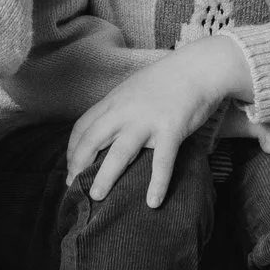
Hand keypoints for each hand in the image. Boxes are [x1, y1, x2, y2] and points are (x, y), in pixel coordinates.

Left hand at [67, 42, 243, 207]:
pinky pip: (162, 161)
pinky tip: (153, 202)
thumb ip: (118, 108)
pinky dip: (157, 183)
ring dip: (105, 176)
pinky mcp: (171, 129)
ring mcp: (147, 120)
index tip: (70, 167)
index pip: (83, 126)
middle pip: (93, 140)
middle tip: (72, 186)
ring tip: (96, 196)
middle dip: (78, 164)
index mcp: (114, 101)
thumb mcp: (133, 89)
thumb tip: (107, 131)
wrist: (199, 68)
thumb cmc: (167, 80)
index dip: (73, 149)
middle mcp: (125, 111)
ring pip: (120, 153)